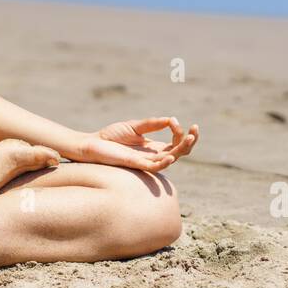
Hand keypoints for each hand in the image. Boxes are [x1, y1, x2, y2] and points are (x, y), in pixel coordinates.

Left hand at [65, 116, 198, 171]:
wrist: (92, 144)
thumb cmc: (111, 137)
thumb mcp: (135, 126)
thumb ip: (152, 124)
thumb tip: (171, 120)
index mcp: (154, 147)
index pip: (176, 143)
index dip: (180, 132)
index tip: (174, 121)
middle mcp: (153, 156)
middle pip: (179, 152)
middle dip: (190, 141)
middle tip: (195, 130)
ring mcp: (145, 161)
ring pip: (170, 159)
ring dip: (182, 149)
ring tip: (189, 138)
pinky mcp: (135, 164)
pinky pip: (154, 168)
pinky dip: (164, 163)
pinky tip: (170, 155)